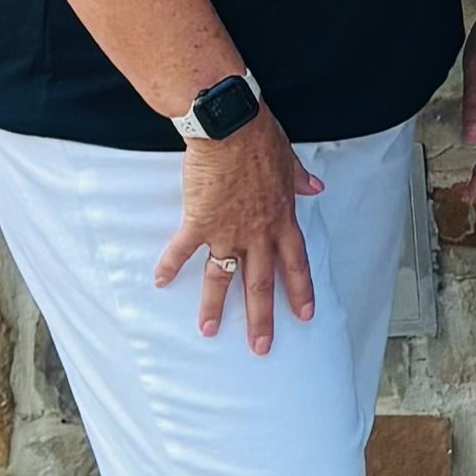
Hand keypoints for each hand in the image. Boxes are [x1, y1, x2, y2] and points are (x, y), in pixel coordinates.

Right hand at [154, 114, 323, 352]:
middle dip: (261, 318)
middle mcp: (258, 233)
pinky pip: (183, 250)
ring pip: (223, 277)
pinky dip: (169, 266)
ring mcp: (228, 230)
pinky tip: (159, 282)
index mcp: (282, 220)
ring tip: (208, 331)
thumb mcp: (290, 160)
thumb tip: (315, 186)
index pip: (295, 264)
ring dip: (214, 306)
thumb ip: (300, 180)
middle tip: (260, 346)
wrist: (231, 128)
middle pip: (261, 283)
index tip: (304, 315)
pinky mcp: (199, 222)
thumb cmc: (260, 139)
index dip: (300, 290)